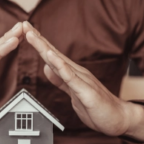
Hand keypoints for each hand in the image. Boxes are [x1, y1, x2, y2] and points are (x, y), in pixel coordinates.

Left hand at [23, 21, 143, 141]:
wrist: (118, 118)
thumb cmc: (97, 107)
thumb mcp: (73, 93)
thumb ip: (61, 81)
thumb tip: (48, 68)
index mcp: (72, 74)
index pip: (52, 56)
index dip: (38, 44)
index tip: (25, 32)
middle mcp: (76, 72)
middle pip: (53, 54)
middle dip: (37, 40)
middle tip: (24, 25)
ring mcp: (82, 80)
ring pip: (59, 62)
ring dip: (45, 48)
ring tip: (32, 35)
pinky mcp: (86, 91)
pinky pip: (71, 78)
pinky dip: (60, 66)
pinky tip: (51, 57)